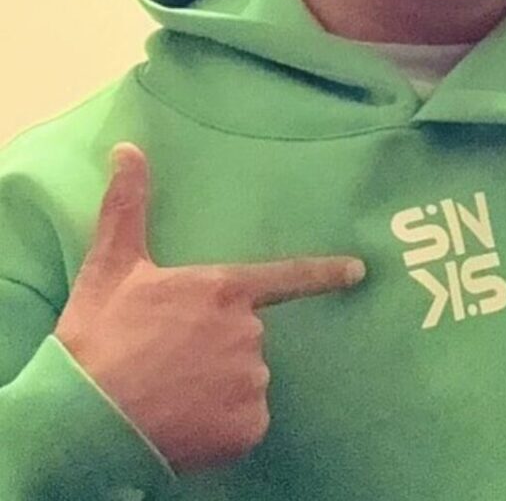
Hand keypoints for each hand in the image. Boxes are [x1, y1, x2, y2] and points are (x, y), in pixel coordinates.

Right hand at [54, 143, 365, 473]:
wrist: (78, 422)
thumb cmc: (96, 340)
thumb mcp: (110, 268)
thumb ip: (128, 206)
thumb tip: (127, 147)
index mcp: (224, 289)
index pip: (288, 277)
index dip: (325, 274)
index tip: (359, 271)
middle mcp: (248, 331)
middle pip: (248, 336)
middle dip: (217, 347)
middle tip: (169, 359)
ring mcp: (252, 380)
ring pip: (247, 380)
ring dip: (218, 388)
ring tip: (170, 394)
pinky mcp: (248, 426)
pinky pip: (246, 420)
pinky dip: (221, 426)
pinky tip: (184, 424)